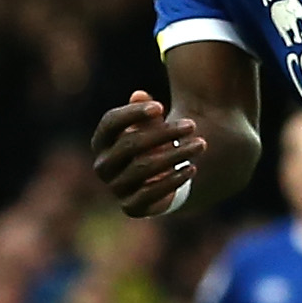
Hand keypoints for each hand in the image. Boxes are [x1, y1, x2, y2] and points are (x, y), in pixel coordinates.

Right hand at [91, 90, 206, 217]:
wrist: (163, 176)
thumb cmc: (155, 142)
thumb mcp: (151, 123)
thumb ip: (145, 110)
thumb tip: (139, 95)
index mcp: (101, 141)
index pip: (110, 123)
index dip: (133, 113)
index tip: (161, 107)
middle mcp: (103, 166)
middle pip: (129, 144)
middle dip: (163, 133)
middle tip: (191, 125)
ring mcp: (115, 187)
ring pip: (142, 168)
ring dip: (175, 155)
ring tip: (200, 144)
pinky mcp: (131, 207)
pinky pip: (149, 194)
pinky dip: (172, 180)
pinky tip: (191, 168)